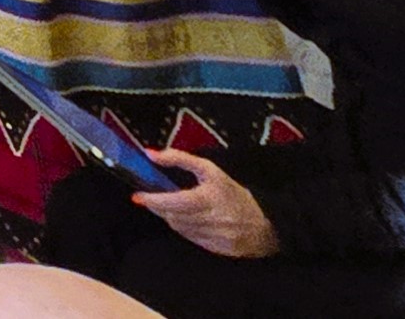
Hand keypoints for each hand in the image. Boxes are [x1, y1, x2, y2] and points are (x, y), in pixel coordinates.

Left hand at [131, 151, 280, 258]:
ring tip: (171, 207)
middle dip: (158, 208)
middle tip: (151, 199)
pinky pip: (191, 239)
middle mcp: (211, 221)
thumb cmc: (234, 193)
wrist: (267, 223)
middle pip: (173, 217)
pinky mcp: (217, 250)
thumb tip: (149, 154)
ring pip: (179, 228)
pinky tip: (187, 219)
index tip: (137, 196)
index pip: (173, 202)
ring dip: (170, 217)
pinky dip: (183, 228)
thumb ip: (179, 159)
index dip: (153, 200)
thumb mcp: (210, 170)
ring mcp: (214, 238)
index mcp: (208, 199)